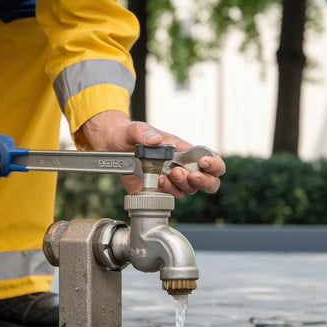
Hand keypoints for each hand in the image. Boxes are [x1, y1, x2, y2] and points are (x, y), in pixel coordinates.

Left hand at [77, 111, 225, 196]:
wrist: (112, 146)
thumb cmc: (129, 135)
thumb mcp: (135, 129)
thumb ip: (144, 133)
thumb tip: (154, 141)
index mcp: (184, 150)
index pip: (211, 159)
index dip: (214, 164)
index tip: (204, 163)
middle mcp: (181, 166)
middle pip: (208, 181)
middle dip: (203, 181)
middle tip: (189, 175)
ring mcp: (171, 180)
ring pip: (189, 190)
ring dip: (180, 185)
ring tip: (166, 175)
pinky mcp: (158, 191)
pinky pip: (170, 197)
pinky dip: (166, 191)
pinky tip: (156, 182)